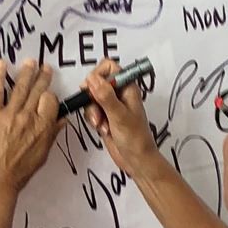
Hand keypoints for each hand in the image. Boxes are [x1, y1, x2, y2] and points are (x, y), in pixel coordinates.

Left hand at [0, 59, 59, 188]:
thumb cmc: (20, 172)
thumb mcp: (42, 154)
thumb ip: (52, 134)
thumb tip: (62, 119)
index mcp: (43, 127)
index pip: (51, 101)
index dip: (51, 97)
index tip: (48, 96)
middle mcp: (28, 117)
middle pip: (38, 91)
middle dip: (43, 77)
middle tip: (46, 67)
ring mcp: (10, 114)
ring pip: (21, 87)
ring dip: (27, 72)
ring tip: (31, 61)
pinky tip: (1, 64)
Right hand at [82, 58, 160, 177]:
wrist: (136, 160)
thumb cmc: (135, 139)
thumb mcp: (119, 116)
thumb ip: (105, 96)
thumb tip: (92, 78)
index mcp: (127, 87)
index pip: (109, 67)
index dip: (97, 75)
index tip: (92, 89)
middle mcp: (119, 93)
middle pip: (96, 82)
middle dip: (92, 97)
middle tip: (97, 111)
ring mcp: (111, 105)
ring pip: (91, 98)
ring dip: (92, 112)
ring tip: (102, 125)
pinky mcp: (105, 116)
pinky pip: (91, 110)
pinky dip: (93, 119)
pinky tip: (102, 129)